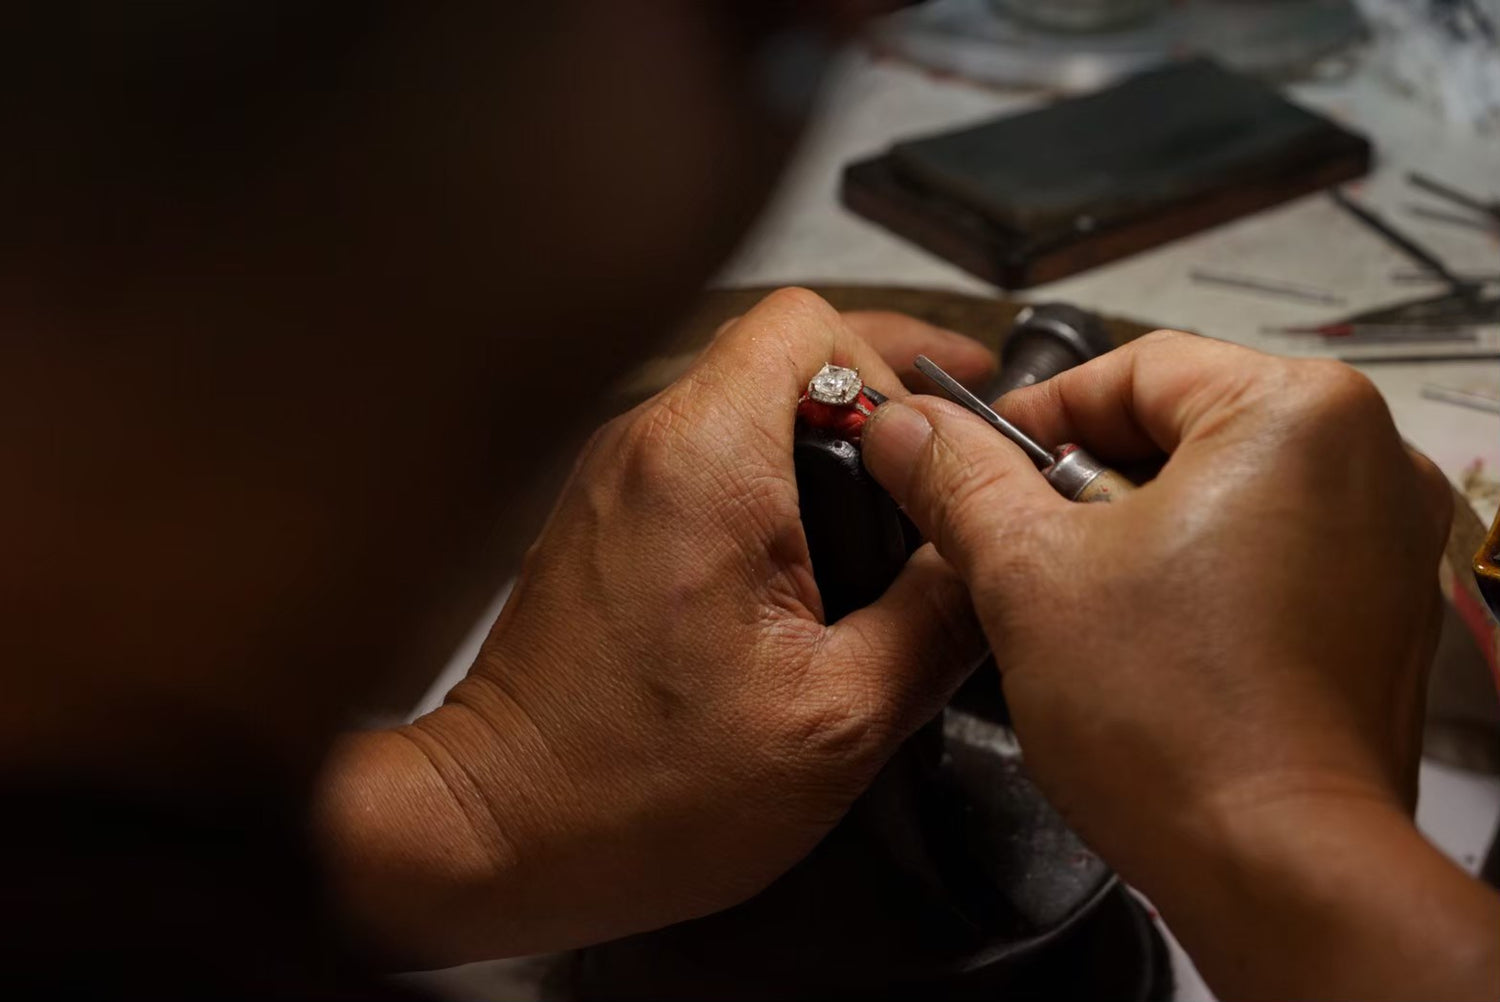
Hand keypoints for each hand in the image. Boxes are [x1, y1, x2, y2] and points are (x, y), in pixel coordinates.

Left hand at [315, 289, 993, 963]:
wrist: (495, 828)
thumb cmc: (639, 789)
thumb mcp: (836, 716)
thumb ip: (936, 620)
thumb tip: (994, 560)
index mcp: (704, 463)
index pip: (811, 323)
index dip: (895, 362)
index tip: (940, 437)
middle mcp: (647, 444)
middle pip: (778, 352)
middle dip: (875, 396)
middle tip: (946, 458)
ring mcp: (616, 477)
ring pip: (741, 402)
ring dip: (822, 440)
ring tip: (893, 512)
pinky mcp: (604, 518)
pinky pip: (703, 456)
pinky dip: (771, 479)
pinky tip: (816, 554)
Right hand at [862, 330, 1498, 1000]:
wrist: (1276, 869)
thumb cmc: (1181, 727)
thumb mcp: (1027, 574)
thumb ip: (957, 480)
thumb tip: (907, 428)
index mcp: (1296, 414)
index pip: (1130, 367)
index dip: (1032, 418)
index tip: (975, 467)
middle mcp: (1365, 460)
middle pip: (1174, 429)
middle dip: (1079, 488)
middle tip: (1021, 550)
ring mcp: (1381, 541)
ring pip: (1213, 493)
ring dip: (1128, 535)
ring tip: (1079, 607)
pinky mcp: (1375, 610)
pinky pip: (1259, 550)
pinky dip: (1191, 576)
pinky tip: (1142, 640)